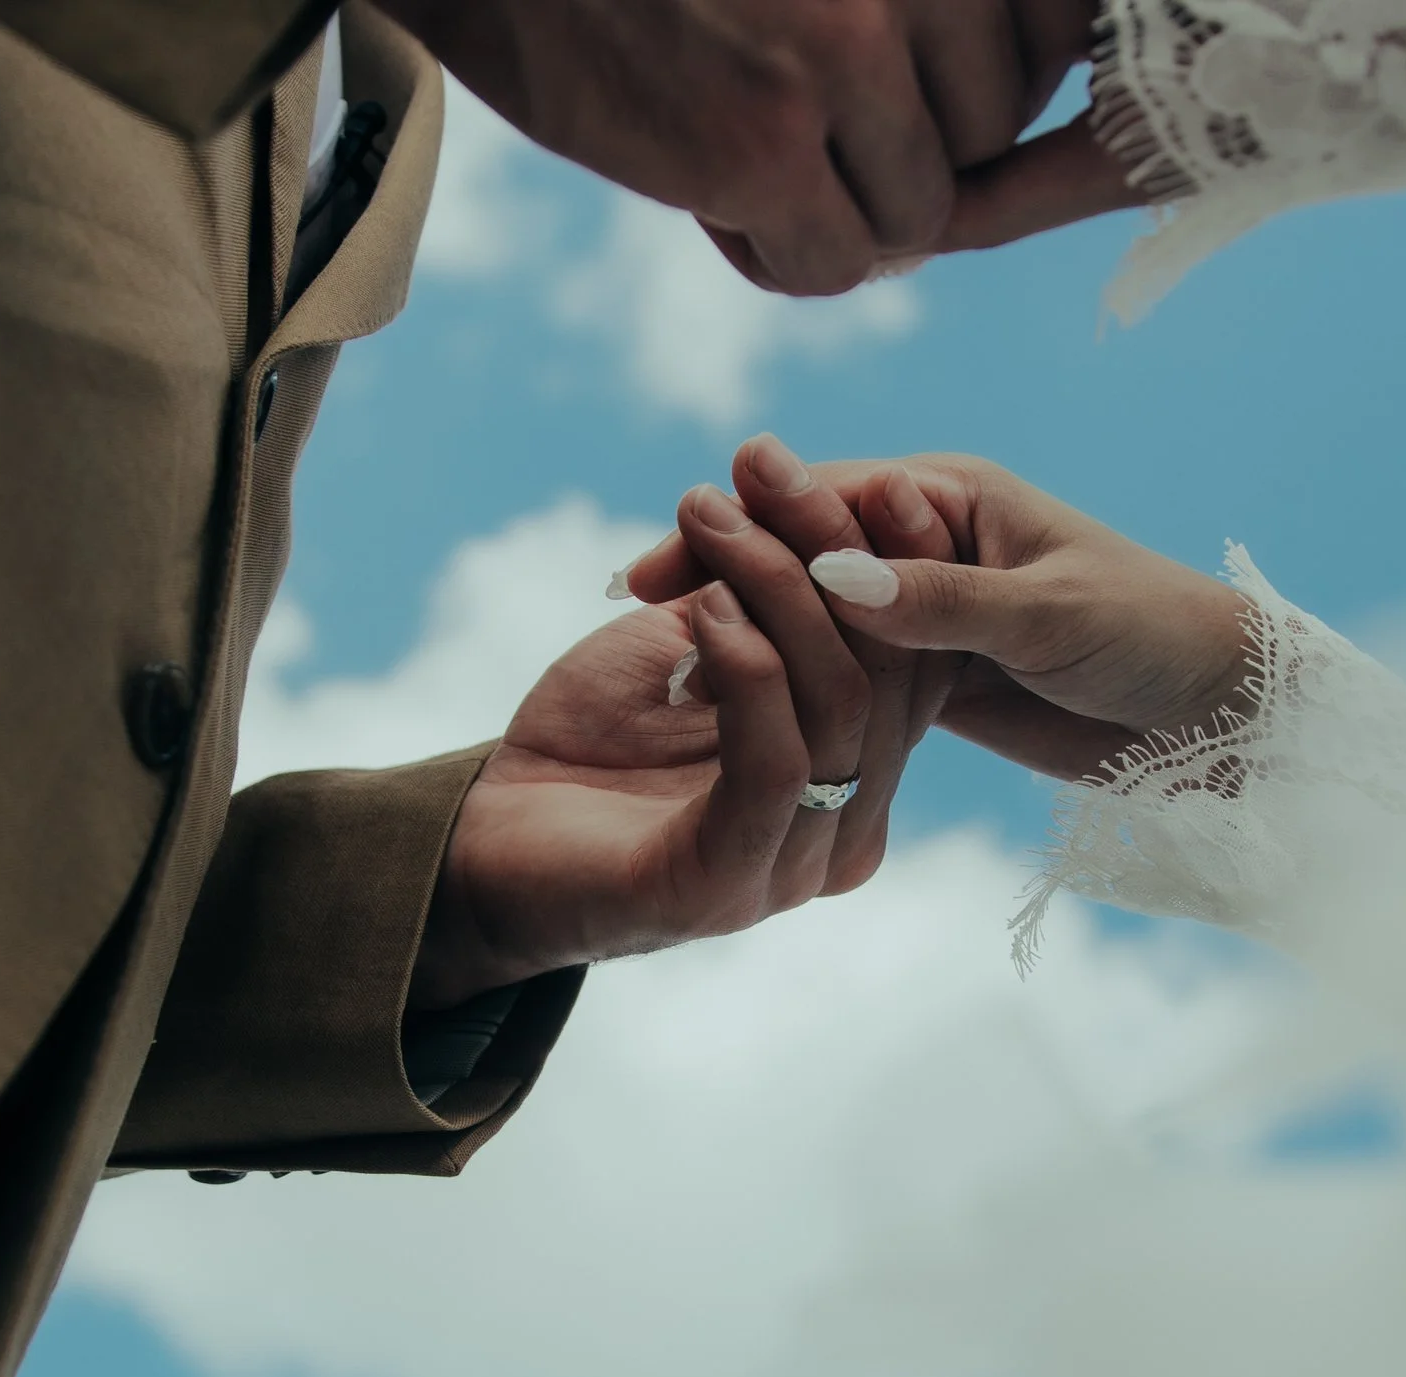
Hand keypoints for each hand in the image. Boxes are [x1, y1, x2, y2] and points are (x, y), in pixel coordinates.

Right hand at [377, 0, 1103, 294]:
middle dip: (912, 154)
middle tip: (815, 128)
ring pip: (919, 217)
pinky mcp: (763, 149)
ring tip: (758, 158)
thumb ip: (913, 6)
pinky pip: (832, 265)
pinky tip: (712, 195)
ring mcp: (844, 61)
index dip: (988, 84)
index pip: (1051, 38)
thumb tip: (1014, 116)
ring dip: (845, 212)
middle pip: (989, 136)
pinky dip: (777, 254)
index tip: (912, 83)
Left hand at [415, 483, 889, 1007]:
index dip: (905, 558)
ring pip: (841, 707)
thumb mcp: (696, 640)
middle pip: (889, 668)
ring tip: (713, 518)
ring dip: (779, 590)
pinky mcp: (728, 884)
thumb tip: (804, 499)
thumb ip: (763, 593)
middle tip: (768, 464)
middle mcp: (848, 827)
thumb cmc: (594, 738)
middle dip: (834, 549)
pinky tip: (710, 609)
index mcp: (859, 770)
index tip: (866, 470)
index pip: (919, 651)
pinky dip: (751, 674)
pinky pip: (776, 768)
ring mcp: (796, 864)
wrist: (487, 842)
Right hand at [626, 451, 1257, 780]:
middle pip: (802, 551)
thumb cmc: (1149, 636)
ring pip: (814, 617)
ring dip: (748, 633)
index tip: (668, 559)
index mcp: (951, 497)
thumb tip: (830, 579)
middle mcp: (927, 543)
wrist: (1215, 714)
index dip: (741, 527)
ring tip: (667, 665)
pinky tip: (733, 708)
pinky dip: (794, 683)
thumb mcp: (1047, 614)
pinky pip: (847, 673)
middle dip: (724, 573)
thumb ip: (941, 601)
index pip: (822, 501)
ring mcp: (924, 610)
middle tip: (638, 607)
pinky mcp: (931, 675)